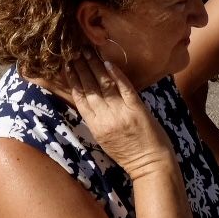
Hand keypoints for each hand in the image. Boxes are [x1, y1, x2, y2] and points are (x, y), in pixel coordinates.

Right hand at [57, 52, 172, 179]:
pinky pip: (125, 87)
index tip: (68, 65)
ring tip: (87, 52)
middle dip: (81, 68)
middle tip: (75, 52)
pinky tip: (109, 62)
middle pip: (89, 88)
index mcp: (95, 126)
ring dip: (95, 66)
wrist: (150, 165)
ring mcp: (121, 112)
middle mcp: (105, 117)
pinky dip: (117, 74)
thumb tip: (89, 101)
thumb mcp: (104, 140)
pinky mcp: (137, 108)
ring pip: (104, 84)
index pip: (80, 98)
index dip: (73, 80)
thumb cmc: (128, 155)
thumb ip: (97, 120)